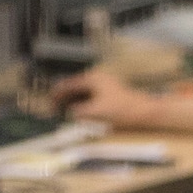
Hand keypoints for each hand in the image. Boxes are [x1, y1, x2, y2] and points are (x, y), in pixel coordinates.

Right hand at [52, 70, 181, 130]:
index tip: (49, 99)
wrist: (144, 112)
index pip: (70, 84)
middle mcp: (98, 78)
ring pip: (83, 91)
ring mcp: (105, 85)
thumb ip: (78, 112)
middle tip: (53, 106)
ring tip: (64, 110)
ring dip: (73, 100)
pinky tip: (80, 111)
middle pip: (76, 86)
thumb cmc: (120, 110)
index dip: (57, 92)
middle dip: (64, 96)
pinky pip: (91, 96)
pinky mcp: (110, 93)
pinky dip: (83, 102)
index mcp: (93, 79)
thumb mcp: (95, 113)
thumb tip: (69, 113)